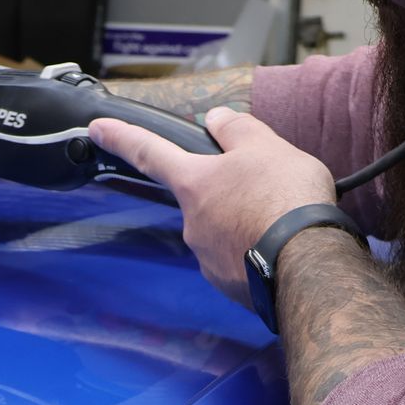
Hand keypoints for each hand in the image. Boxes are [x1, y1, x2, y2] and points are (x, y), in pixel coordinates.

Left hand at [87, 107, 339, 306]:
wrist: (307, 263)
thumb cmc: (285, 199)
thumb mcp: (266, 146)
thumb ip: (236, 129)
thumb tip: (216, 119)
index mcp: (194, 183)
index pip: (149, 152)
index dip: (121, 137)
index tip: (97, 129)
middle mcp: (191, 222)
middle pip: (202, 197)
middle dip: (228, 192)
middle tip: (268, 189)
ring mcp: (207, 258)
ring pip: (223, 230)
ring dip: (246, 223)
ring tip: (283, 221)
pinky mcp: (228, 285)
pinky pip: (237, 260)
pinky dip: (254, 251)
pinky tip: (280, 247)